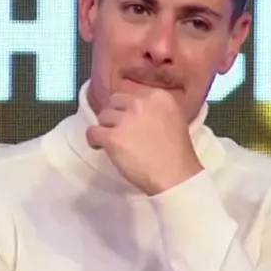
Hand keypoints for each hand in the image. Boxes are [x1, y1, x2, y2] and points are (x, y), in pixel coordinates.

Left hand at [86, 88, 203, 195]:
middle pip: (116, 102)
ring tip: (114, 143)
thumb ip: (157, 111)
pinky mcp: (112, 137)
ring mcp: (125, 119)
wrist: (175, 176)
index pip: (133, 95)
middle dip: (116, 115)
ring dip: (107, 128)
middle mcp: (141, 103)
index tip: (132, 121)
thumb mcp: (174, 120)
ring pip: (103, 116)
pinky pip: (92, 132)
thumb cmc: (178, 154)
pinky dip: (94, 140)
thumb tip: (139, 113)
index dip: (129, 108)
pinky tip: (100, 147)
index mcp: (159, 97)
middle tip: (121, 130)